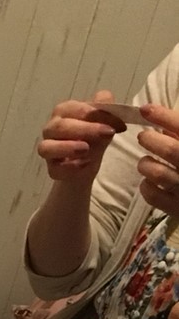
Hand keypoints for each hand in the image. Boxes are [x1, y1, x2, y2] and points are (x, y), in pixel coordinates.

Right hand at [37, 89, 123, 183]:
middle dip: (85, 129)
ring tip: (86, 149)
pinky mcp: (51, 168)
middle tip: (107, 133)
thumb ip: (106, 109)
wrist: (88, 162)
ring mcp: (47, 148)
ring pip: (48, 147)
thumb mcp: (105, 121)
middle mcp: (51, 128)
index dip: (97, 114)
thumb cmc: (94, 137)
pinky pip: (55, 168)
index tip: (118, 124)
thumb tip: (105, 98)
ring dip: (67, 147)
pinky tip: (85, 164)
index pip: (77, 109)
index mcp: (64, 111)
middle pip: (61, 126)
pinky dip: (69, 167)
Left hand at [138, 104, 178, 218]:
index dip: (163, 116)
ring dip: (146, 163)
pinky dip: (146, 186)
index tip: (145, 109)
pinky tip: (147, 181)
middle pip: (170, 149)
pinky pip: (153, 196)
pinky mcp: (176, 208)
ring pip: (158, 173)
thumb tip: (163, 125)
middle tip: (143, 137)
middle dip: (151, 140)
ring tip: (145, 161)